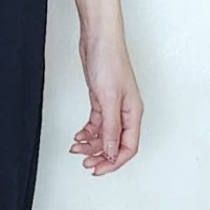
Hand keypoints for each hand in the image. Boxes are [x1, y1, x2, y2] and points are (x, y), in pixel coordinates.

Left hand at [72, 35, 142, 174]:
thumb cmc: (109, 61)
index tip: (98, 170)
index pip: (128, 148)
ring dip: (91, 144)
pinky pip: (97, 124)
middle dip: (100, 156)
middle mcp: (125, 112)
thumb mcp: (108, 99)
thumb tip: (112, 153)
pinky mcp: (101, 100)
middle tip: (85, 163)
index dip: (114, 162)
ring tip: (76, 148)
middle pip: (116, 145)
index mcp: (133, 113)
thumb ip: (111, 128)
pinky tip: (79, 136)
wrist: (98, 39)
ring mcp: (113, 107)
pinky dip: (88, 132)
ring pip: (104, 135)